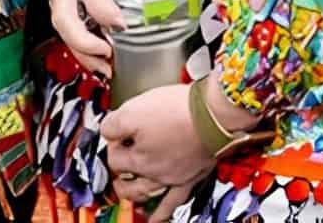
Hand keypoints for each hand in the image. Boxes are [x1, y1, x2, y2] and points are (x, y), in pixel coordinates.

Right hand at [49, 0, 184, 76]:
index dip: (105, 13)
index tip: (124, 27)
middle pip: (62, 17)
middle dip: (83, 42)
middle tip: (109, 55)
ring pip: (59, 28)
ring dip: (80, 52)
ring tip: (106, 68)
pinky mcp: (57, 0)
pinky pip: (62, 28)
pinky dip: (77, 47)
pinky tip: (98, 60)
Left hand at [101, 80, 214, 221]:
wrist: (216, 114)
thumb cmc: (178, 110)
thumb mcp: (135, 109)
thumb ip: (114, 123)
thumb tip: (107, 130)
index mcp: (136, 158)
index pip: (114, 158)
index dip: (113, 144)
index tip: (119, 132)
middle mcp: (152, 173)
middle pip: (125, 179)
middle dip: (118, 172)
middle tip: (118, 160)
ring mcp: (171, 178)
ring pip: (145, 193)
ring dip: (132, 194)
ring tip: (125, 192)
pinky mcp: (191, 177)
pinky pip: (174, 201)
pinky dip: (163, 213)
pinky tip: (156, 219)